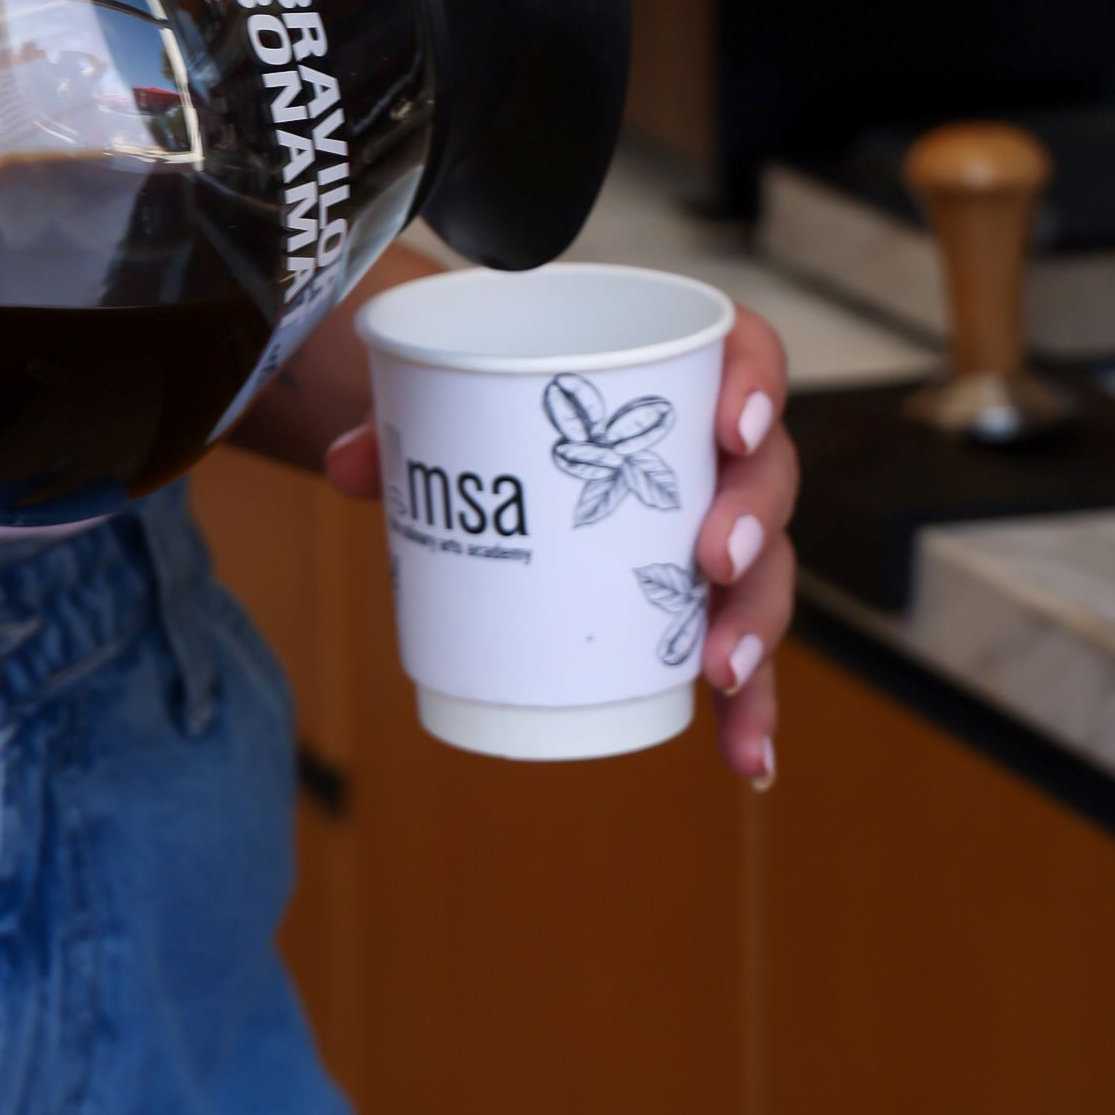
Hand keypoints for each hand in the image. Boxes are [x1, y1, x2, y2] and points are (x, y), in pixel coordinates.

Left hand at [319, 302, 797, 791]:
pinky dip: (751, 709)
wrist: (508, 436)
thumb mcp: (451, 400)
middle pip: (767, 476)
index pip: (748, 354)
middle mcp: (717, 451)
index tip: (730, 424)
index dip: (757, 383)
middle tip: (713, 559)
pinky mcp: (705, 601)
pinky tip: (749, 759)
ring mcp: (721, 529)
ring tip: (720, 671)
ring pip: (768, 571)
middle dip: (752, 521)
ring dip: (755, 624)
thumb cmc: (504, 404)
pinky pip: (742, 651)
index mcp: (678, 373)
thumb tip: (347, 466)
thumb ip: (405, 424)